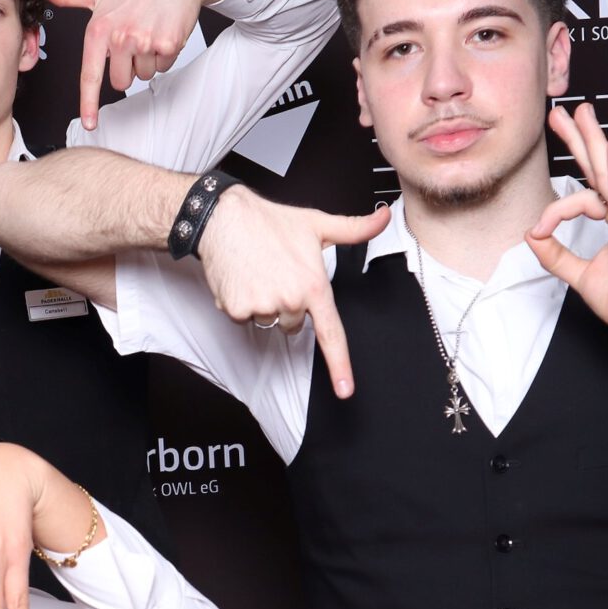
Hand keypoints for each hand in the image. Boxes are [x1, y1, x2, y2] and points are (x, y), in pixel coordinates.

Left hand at [38, 0, 233, 130]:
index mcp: (99, 28)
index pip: (90, 74)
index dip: (89, 103)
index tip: (90, 123)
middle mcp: (120, 36)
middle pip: (121, 82)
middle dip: (127, 68)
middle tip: (133, 41)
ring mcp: (144, 41)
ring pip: (143, 75)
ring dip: (147, 60)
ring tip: (149, 33)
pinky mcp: (168, 44)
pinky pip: (163, 67)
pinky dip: (164, 55)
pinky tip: (162, 33)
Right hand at [197, 187, 392, 398]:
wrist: (223, 218)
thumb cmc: (269, 221)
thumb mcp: (317, 224)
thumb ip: (354, 229)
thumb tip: (384, 218)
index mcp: (313, 285)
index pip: (331, 333)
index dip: (340, 365)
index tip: (345, 390)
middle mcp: (289, 300)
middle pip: (293, 323)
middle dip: (288, 304)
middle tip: (278, 273)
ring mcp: (261, 306)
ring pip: (268, 320)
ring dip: (264, 303)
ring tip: (258, 272)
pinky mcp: (236, 309)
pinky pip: (244, 317)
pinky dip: (242, 302)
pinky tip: (242, 279)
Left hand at [526, 103, 607, 363]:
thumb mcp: (582, 276)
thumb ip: (557, 256)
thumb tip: (531, 237)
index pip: (588, 194)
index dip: (555, 209)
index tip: (536, 231)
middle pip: (601, 168)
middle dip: (582, 140)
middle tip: (566, 115)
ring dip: (590, 142)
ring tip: (578, 115)